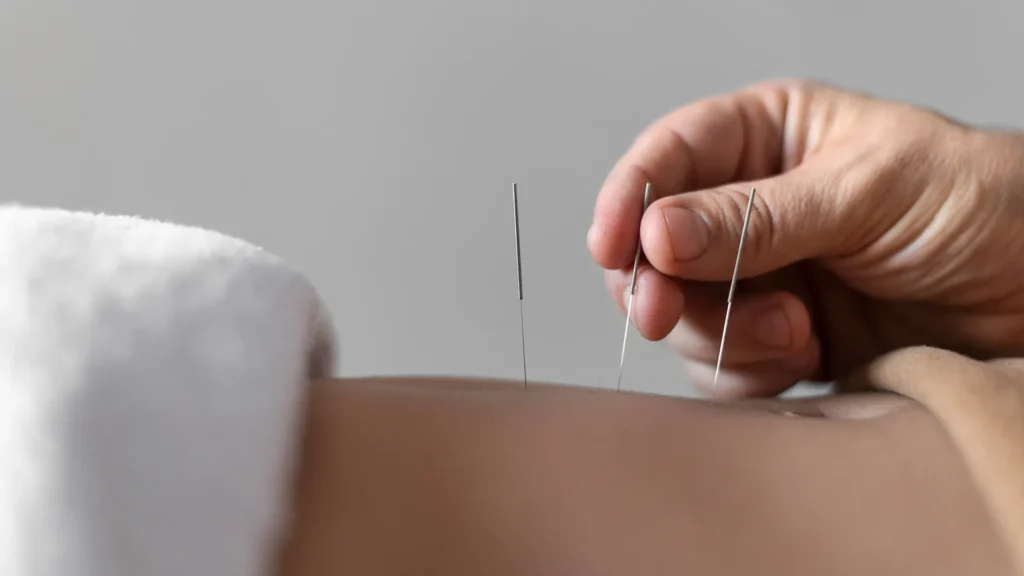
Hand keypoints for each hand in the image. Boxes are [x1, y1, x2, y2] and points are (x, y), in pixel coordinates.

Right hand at [588, 79, 1023, 397]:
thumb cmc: (977, 204)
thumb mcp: (868, 191)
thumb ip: (757, 217)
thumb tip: (657, 231)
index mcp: (768, 139)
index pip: (670, 156)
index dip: (628, 198)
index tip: (612, 245)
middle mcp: (750, 206)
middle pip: (654, 247)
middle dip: (660, 284)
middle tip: (667, 312)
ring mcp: (762, 275)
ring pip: (682, 313)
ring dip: (722, 333)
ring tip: (796, 331)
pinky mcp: (778, 337)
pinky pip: (722, 363)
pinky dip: (746, 370)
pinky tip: (804, 355)